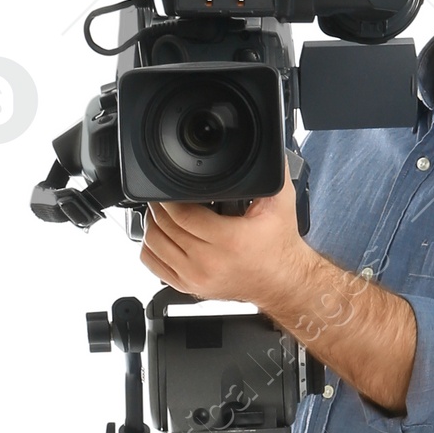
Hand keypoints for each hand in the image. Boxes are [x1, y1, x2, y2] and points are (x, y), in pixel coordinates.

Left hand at [137, 181, 308, 312]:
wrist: (282, 282)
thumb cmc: (279, 246)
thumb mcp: (280, 203)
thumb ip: (272, 173)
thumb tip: (264, 145)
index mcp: (229, 241)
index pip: (182, 215)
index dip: (169, 198)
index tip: (168, 187)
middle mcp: (208, 263)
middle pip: (164, 228)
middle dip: (160, 206)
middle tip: (164, 195)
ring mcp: (195, 278)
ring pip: (154, 246)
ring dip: (153, 224)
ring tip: (162, 212)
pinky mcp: (189, 288)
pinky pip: (153, 266)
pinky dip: (151, 247)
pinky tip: (162, 235)